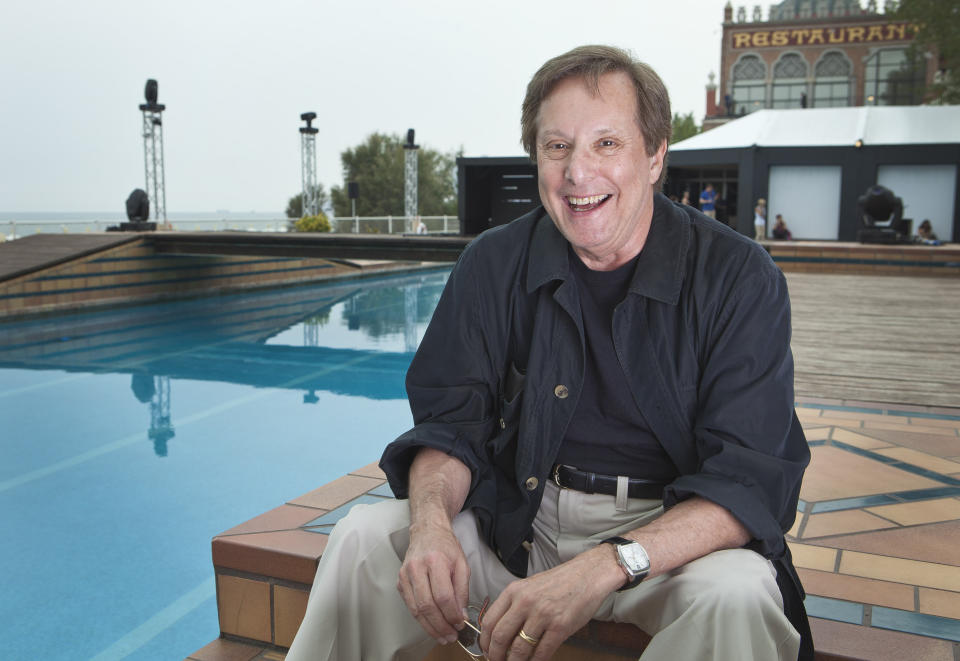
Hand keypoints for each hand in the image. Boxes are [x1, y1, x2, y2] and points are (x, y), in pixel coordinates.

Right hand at [397, 518, 470, 644]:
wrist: (427, 532)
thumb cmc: (445, 547)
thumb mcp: (462, 564)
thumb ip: (462, 590)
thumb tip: (461, 615)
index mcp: (435, 561)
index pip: (443, 596)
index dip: (452, 614)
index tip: (460, 624)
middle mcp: (417, 568)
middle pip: (427, 605)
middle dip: (441, 625)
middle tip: (451, 635)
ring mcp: (405, 575)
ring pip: (416, 609)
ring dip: (430, 627)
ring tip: (443, 636)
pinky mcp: (400, 582)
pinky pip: (410, 606)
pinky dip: (421, 619)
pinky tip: (431, 625)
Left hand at [479, 546, 622, 660]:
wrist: (587, 575)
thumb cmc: (559, 582)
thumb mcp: (529, 587)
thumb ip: (514, 606)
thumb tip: (500, 633)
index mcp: (514, 591)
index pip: (489, 621)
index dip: (485, 642)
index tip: (487, 651)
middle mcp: (525, 601)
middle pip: (500, 636)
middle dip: (495, 656)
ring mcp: (543, 614)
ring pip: (519, 648)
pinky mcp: (560, 626)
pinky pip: (542, 652)